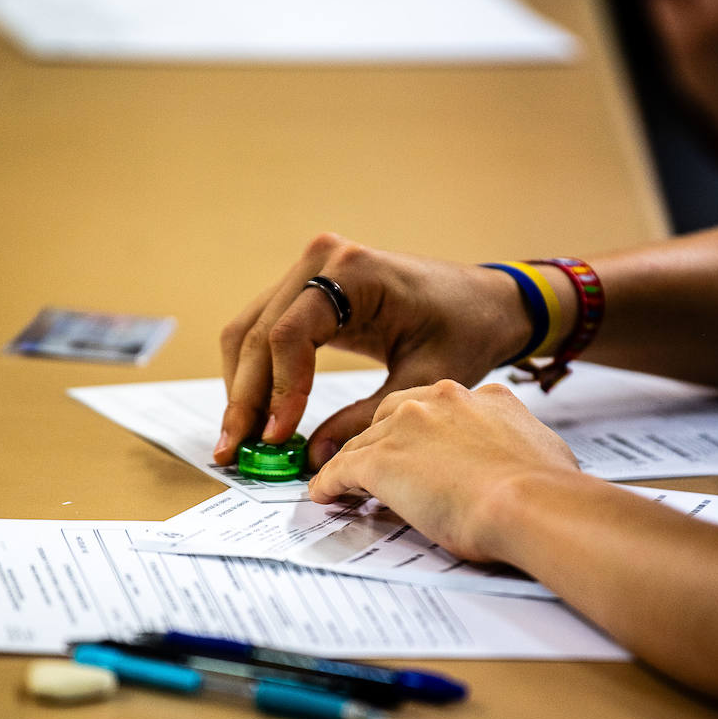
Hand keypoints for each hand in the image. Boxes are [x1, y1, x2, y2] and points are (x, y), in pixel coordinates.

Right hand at [215, 232, 541, 470]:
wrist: (483, 302)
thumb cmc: (464, 332)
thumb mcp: (422, 381)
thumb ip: (364, 420)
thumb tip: (313, 459)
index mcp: (355, 271)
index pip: (289, 334)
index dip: (277, 391)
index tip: (277, 438)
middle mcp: (323, 259)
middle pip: (257, 333)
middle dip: (244, 398)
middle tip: (234, 451)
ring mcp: (310, 269)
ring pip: (248, 332)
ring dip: (241, 388)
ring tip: (239, 441)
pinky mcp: (307, 288)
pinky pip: (264, 330)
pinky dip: (256, 374)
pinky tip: (257, 415)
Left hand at [308, 378, 579, 562]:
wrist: (531, 503)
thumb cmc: (547, 491)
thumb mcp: (543, 452)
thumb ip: (521, 445)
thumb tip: (525, 460)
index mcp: (484, 397)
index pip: (439, 408)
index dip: (424, 433)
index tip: (419, 452)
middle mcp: (442, 400)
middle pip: (394, 415)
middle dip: (383, 440)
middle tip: (378, 466)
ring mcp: (407, 426)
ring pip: (365, 442)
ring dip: (352, 464)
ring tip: (341, 486)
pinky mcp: (380, 460)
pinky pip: (341, 469)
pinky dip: (329, 483)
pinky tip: (324, 495)